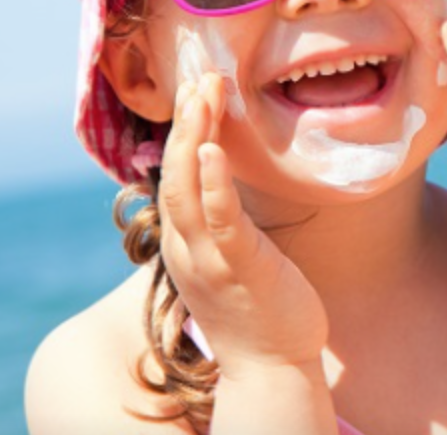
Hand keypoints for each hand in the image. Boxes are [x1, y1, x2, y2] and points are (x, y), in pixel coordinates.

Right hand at [158, 74, 328, 378]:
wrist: (272, 368)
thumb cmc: (259, 307)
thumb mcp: (232, 255)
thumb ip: (222, 218)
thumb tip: (225, 180)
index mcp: (186, 242)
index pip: (175, 175)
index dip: (182, 131)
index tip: (195, 91)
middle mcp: (187, 247)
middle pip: (174, 173)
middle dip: (184, 122)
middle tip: (197, 77)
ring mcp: (209, 259)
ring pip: (187, 189)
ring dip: (192, 138)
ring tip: (202, 94)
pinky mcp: (240, 269)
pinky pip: (220, 220)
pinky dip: (213, 183)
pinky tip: (212, 149)